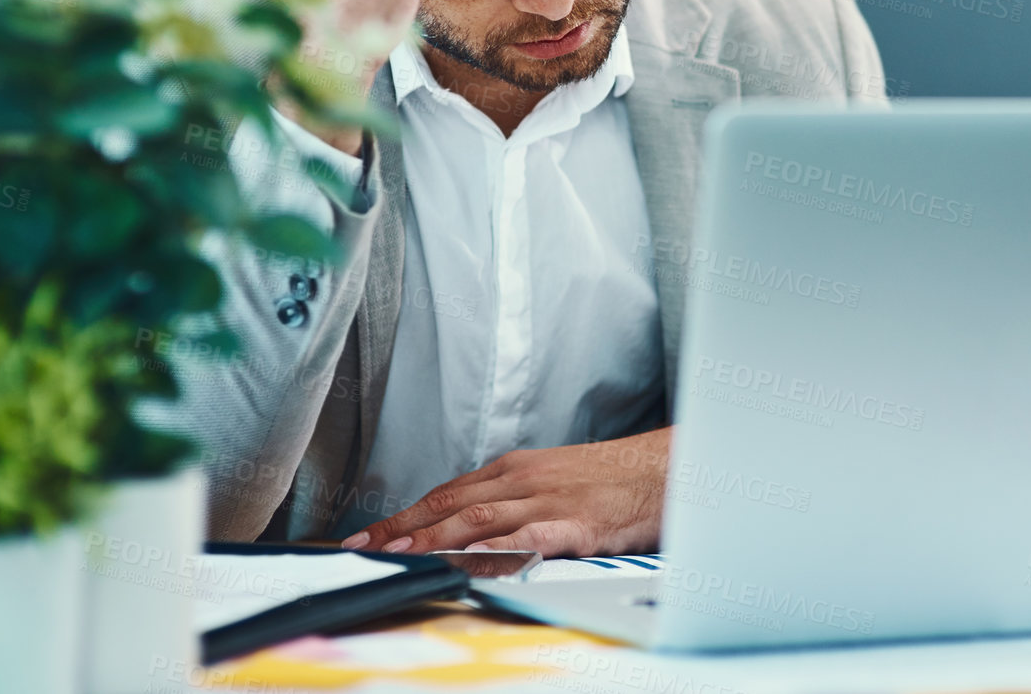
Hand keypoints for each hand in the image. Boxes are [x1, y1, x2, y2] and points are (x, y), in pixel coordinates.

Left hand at [341, 427, 669, 556]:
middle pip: (451, 503)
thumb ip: (513, 501)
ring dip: (434, 538)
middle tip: (363, 547)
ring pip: (480, 518)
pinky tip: (472, 561)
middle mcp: (524, 480)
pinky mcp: (576, 523)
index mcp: (517, 470)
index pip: (447, 493)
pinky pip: (530, 537)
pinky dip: (497, 549)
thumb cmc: (614, 481)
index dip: (404, 515)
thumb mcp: (554, 481)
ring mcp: (549, 500)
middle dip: (403, 527)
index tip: (367, 536)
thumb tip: (468, 530)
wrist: (667, 470)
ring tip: (400, 555)